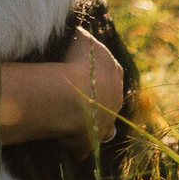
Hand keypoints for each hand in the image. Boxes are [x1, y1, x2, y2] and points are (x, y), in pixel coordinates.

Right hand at [60, 28, 126, 152]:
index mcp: (114, 72)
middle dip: (94, 99)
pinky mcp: (91, 141)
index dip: (94, 72)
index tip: (80, 72)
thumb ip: (81, 37)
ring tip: (70, 121)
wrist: (71, 93)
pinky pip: (82, 146)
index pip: (109, 71)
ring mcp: (105, 122)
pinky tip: (63, 142)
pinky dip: (75, 145)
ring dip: (89, 124)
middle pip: (107, 99)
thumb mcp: (80, 37)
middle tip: (74, 96)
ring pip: (101, 125)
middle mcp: (115, 98)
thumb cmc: (74, 61)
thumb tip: (78, 33)